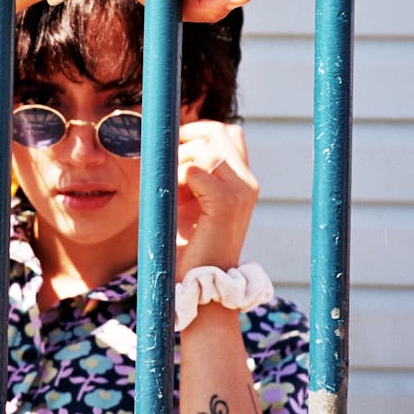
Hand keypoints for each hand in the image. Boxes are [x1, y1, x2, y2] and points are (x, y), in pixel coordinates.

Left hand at [176, 121, 257, 278]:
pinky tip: (174, 197)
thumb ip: (189, 170)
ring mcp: (241, 192)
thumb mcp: (190, 198)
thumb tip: (167, 142)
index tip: (174, 148)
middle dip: (185, 139)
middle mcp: (247, 182)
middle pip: (217, 132)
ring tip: (169, 187)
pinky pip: (196, 171)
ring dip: (178, 162)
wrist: (199, 283)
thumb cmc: (189, 242)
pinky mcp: (227, 205)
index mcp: (242, 179)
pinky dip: (178, 178)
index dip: (198, 131)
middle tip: (166, 162)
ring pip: (205, 149)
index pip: (228, 132)